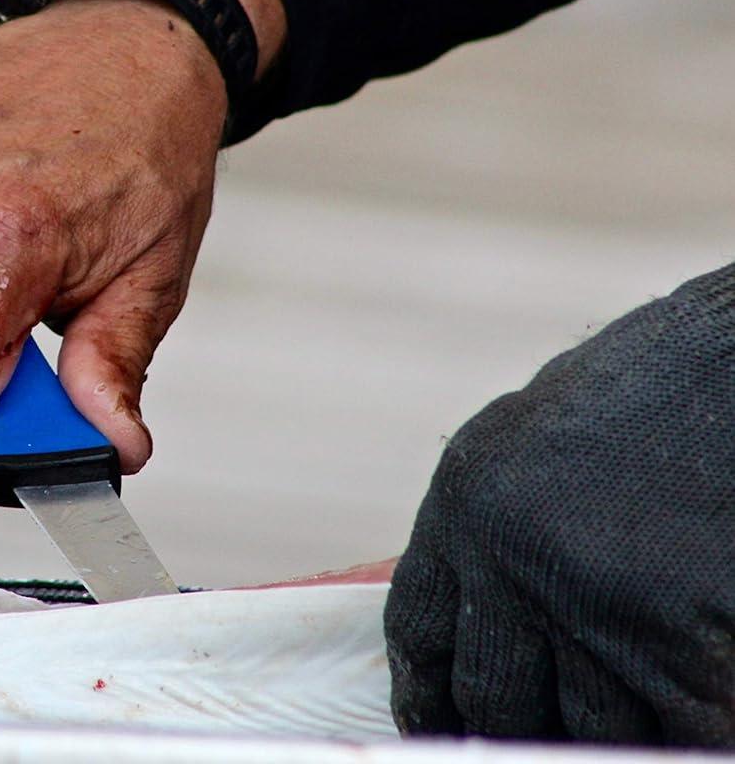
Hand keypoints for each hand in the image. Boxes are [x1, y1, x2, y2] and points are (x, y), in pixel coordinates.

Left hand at [384, 262, 734, 744]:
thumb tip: (491, 632)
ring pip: (592, 733)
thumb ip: (504, 531)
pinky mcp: (678, 636)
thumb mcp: (543, 442)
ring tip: (629, 725)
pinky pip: (678, 731)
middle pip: (494, 698)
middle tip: (531, 750)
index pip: (419, 635)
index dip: (430, 698)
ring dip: (613, 747)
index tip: (440, 732)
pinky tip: (698, 719)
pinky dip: (688, 740)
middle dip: (516, 738)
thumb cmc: (668, 391)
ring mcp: (593, 601)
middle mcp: (511, 556)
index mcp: (467, 502)